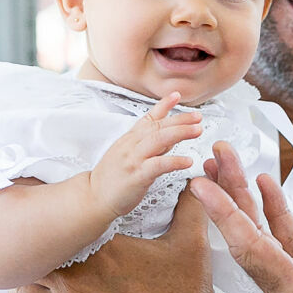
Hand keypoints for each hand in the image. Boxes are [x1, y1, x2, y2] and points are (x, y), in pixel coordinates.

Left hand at [5, 192, 224, 292]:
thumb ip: (187, 208)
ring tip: (24, 288)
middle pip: (31, 262)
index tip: (47, 232)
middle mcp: (75, 279)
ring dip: (21, 291)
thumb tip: (195, 182)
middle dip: (31, 261)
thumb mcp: (190, 246)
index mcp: (98, 249)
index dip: (48, 231)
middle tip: (31, 262)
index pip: (56, 231)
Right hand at [86, 92, 203, 217]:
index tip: (177, 95)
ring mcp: (133, 159)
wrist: (93, 197)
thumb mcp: (128, 154)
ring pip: (159, 140)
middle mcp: (131, 145)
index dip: (163, 105)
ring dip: (180, 133)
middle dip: (180, 120)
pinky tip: (189, 161)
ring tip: (198, 130)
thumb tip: (170, 137)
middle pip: (158, 126)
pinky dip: (175, 161)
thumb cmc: (112, 178)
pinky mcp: (137, 176)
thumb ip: (149, 145)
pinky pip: (158, 165)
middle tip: (198, 117)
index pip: (148, 118)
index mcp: (130, 139)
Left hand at [192, 143, 292, 292]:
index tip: (199, 183)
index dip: (224, 215)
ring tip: (228, 161)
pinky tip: (267, 186)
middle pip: (248, 240)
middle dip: (226, 197)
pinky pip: (288, 242)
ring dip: (246, 199)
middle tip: (209, 156)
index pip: (252, 252)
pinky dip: (276, 212)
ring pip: (265, 237)